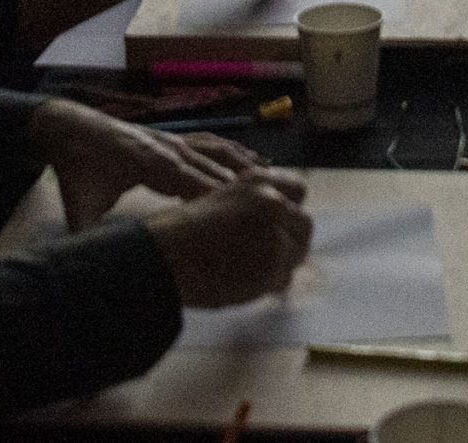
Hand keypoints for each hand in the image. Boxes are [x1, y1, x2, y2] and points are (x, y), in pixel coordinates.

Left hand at [30, 97, 262, 226]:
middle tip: (277, 210)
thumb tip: (99, 267)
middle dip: (246, 190)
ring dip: (249, 168)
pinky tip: (258, 163)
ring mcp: (175, 141)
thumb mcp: (78, 206)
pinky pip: (213, 144)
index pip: (192, 183)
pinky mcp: (175, 138)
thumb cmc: (76, 170)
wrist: (69, 128)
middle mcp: (169, 149)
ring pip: (220, 153)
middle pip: (214, 170)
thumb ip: (89, 236)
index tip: (249, 216)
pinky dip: (237, 152)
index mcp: (148, 165)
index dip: (220, 198)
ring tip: (279, 188)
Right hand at [146, 173, 314, 307]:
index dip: (289, 213)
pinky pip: (283, 279)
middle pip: (304, 224)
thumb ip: (254, 210)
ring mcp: (275, 232)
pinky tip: (241, 285)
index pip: (298, 190)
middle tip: (266, 259)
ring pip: (297, 254)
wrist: (163, 256)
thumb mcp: (222, 204)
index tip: (278, 229)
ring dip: (279, 266)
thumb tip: (282, 230)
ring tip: (246, 273)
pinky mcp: (273, 262)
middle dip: (290, 243)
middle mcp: (272, 200)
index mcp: (257, 181)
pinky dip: (267, 286)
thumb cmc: (182, 236)